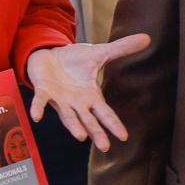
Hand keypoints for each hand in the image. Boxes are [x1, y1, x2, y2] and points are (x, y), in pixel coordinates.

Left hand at [27, 34, 151, 150]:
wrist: (49, 55)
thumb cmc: (74, 60)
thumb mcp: (99, 53)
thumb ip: (121, 49)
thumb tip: (147, 38)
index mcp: (90, 96)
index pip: (105, 112)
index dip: (113, 124)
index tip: (124, 137)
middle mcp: (76, 102)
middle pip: (88, 120)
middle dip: (96, 132)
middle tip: (104, 146)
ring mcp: (59, 99)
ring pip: (67, 116)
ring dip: (73, 126)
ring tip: (81, 136)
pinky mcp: (43, 91)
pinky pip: (41, 101)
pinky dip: (38, 108)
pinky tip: (37, 117)